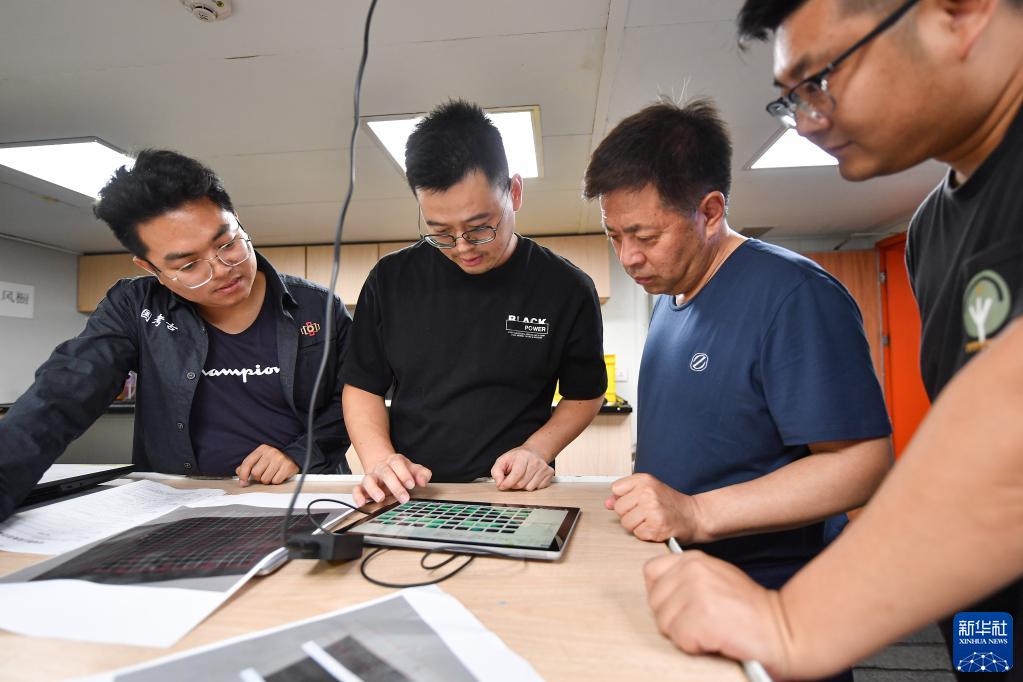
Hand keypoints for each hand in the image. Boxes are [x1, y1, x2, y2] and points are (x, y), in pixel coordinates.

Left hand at [236, 445, 299, 486]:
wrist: (292, 458)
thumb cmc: (273, 461)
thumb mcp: (259, 460)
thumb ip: (247, 466)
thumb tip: (238, 474)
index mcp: (262, 449)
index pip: (247, 463)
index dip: (243, 475)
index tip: (243, 483)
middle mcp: (271, 452)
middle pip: (256, 473)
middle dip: (258, 478)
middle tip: (264, 474)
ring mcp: (280, 459)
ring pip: (265, 479)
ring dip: (267, 480)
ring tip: (272, 475)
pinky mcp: (287, 466)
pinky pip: (275, 481)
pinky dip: (276, 481)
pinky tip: (278, 475)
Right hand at [353, 453, 431, 506]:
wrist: (383, 465)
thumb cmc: (400, 470)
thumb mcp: (413, 469)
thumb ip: (422, 473)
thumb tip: (423, 481)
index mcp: (394, 462)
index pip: (397, 463)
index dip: (404, 473)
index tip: (411, 484)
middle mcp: (381, 468)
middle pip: (386, 473)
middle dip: (395, 486)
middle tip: (404, 498)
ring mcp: (371, 477)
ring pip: (369, 480)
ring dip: (374, 489)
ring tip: (381, 498)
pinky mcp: (363, 486)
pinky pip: (356, 489)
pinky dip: (357, 496)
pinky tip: (362, 503)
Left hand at [491, 445, 554, 490]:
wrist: (534, 452)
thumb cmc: (517, 458)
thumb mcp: (503, 460)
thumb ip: (496, 472)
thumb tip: (499, 483)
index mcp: (523, 456)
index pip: (516, 475)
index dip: (507, 483)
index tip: (502, 485)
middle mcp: (535, 461)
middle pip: (521, 484)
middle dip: (514, 484)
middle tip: (514, 478)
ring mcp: (544, 468)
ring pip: (530, 488)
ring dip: (524, 486)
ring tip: (523, 477)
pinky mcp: (549, 474)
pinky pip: (538, 488)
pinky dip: (533, 486)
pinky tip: (531, 478)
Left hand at [604, 473, 702, 541]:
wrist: (695, 516)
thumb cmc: (672, 504)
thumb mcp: (649, 491)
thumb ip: (626, 495)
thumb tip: (607, 503)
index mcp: (645, 480)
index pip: (616, 489)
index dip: (624, 498)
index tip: (636, 500)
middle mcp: (648, 493)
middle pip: (619, 508)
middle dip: (629, 514)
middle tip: (645, 513)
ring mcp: (652, 510)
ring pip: (626, 523)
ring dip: (636, 526)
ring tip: (650, 521)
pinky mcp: (656, 527)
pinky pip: (637, 534)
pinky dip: (645, 534)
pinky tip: (655, 528)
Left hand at [644, 552, 793, 678]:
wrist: (784, 628)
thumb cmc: (752, 610)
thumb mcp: (717, 578)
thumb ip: (688, 577)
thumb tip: (659, 589)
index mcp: (694, 559)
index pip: (651, 571)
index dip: (662, 593)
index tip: (680, 605)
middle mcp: (692, 571)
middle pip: (655, 602)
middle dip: (674, 618)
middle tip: (703, 622)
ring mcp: (695, 592)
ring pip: (664, 623)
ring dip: (685, 634)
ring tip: (712, 629)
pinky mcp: (701, 617)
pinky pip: (679, 639)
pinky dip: (695, 646)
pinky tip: (717, 638)